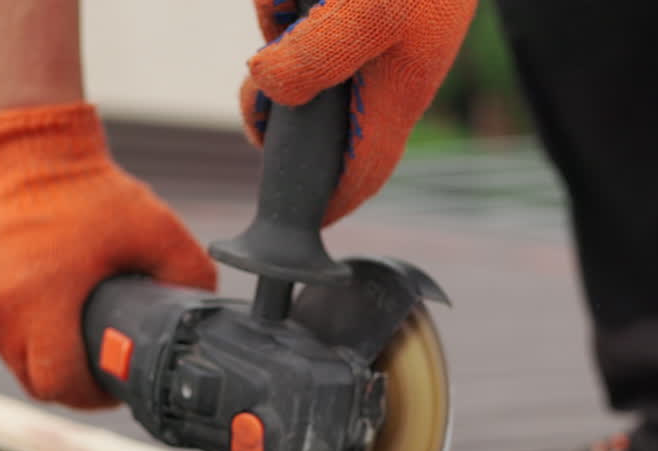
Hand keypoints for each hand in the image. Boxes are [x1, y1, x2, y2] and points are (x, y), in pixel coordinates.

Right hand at [0, 102, 216, 408]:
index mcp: (43, 297)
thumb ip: (189, 278)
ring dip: (45, 362)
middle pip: (34, 381)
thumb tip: (202, 318)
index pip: (59, 383)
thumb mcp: (161, 233)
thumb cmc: (96, 194)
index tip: (114, 386)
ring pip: (14, 362)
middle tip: (101, 370)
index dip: (92, 396)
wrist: (36, 154)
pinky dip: (25, 338)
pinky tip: (54, 321)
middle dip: (71, 384)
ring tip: (78, 343)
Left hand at [240, 0, 475, 225]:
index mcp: (396, 97)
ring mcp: (364, 37)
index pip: (360, 176)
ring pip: (298, 58)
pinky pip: (300, 12)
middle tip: (261, 90)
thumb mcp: (366, 13)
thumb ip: (315, 59)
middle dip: (277, 106)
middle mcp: (381, 75)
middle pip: (313, 119)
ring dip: (282, 28)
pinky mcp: (350, 4)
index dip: (324, 206)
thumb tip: (269, 92)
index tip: (286, 222)